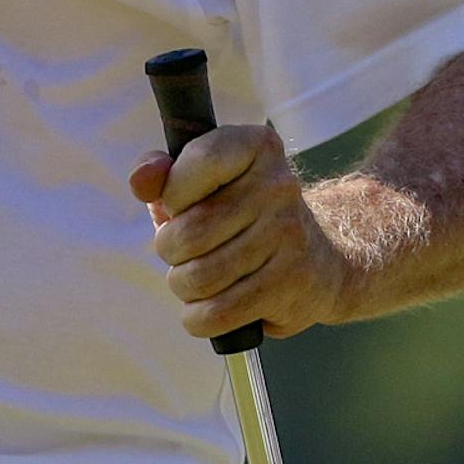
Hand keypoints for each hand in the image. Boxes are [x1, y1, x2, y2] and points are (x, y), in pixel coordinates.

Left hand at [128, 122, 347, 339]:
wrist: (322, 261)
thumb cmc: (243, 215)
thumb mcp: (205, 180)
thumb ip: (162, 172)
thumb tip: (142, 183)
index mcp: (256, 147)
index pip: (200, 161)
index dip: (172, 193)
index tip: (177, 205)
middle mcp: (279, 187)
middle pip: (189, 231)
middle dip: (169, 248)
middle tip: (180, 251)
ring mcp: (289, 237)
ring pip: (200, 277)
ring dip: (182, 285)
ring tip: (193, 278)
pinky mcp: (292, 286)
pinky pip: (219, 312)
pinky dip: (198, 317)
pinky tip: (204, 309)